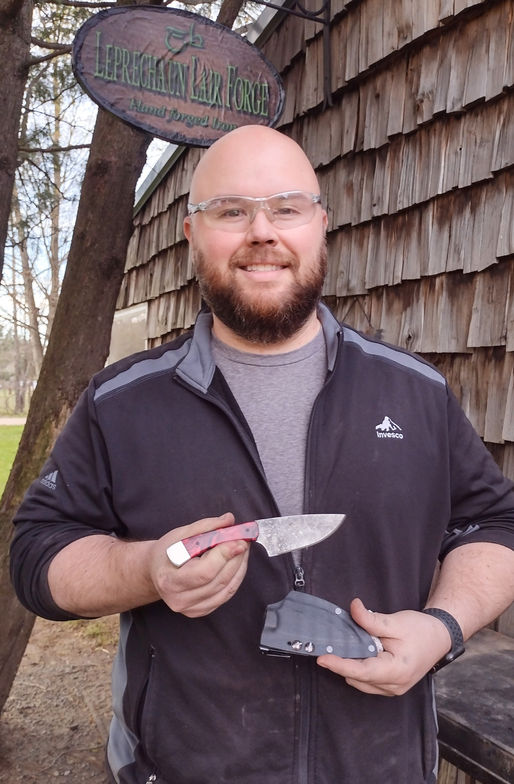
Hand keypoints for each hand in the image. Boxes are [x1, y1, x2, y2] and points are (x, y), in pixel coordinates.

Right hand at [147, 512, 249, 617]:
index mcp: (169, 580)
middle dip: (236, 558)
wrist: (156, 573)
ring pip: (227, 588)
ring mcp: (191, 608)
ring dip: (240, 566)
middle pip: (219, 580)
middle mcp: (179, 599)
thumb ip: (205, 526)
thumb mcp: (180, 534)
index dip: (225, 555)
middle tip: (244, 540)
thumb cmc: (166, 552)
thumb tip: (229, 520)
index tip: (239, 540)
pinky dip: (236, 577)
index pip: (204, 571)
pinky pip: (227, 594)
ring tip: (242, 548)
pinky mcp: (201, 611)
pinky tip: (237, 562)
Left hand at [317, 598, 451, 695]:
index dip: (340, 665)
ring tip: (351, 645)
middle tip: (332, 644)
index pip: (362, 671)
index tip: (322, 658)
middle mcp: (394, 686)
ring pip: (361, 681)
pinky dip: (359, 669)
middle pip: (358, 678)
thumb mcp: (395, 622)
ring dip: (351, 666)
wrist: (440, 638)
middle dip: (343, 662)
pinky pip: (367, 681)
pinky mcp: (391, 687)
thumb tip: (353, 607)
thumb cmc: (422, 630)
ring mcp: (393, 689)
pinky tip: (360, 653)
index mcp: (397, 671)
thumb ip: (371, 619)